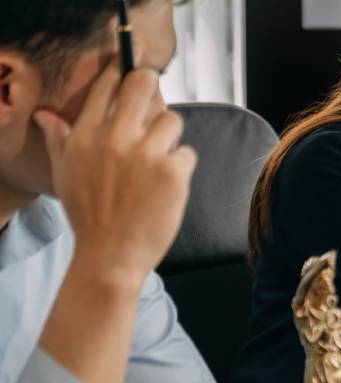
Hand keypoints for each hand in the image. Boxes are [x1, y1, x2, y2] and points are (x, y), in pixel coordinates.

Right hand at [34, 57, 196, 292]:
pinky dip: (181, 168)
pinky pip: (187, 153)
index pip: (107, 85)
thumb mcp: (65, 174)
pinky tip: (167, 186)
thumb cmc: (88, 215)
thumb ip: (59, 140)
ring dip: (170, 138)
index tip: (134, 62)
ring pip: (172, 120)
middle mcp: (114, 138)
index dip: (123, 69)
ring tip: (157, 161)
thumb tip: (45, 116)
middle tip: (154, 96)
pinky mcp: (172, 172)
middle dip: (152, 85)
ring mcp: (145, 155)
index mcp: (85, 135)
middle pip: (143, 84)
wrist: (111, 255)